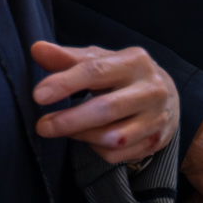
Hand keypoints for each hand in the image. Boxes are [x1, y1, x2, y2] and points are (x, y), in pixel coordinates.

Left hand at [31, 41, 177, 165]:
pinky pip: (118, 154)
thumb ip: (68, 58)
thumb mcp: (100, 60)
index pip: (96, 71)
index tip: (39, 95)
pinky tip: (91, 139)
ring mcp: (155, 116)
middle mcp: (149, 88)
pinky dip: (97, 150)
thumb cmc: (123, 75)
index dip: (65, 83)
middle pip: (106, 109)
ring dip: (82, 136)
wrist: (166, 96)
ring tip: (66, 130)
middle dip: (69, 120)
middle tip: (42, 126)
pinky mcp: (155, 140)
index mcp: (134, 61)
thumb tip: (36, 49)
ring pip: (112, 137)